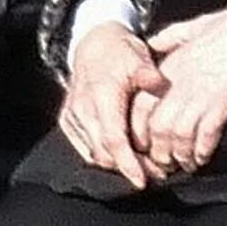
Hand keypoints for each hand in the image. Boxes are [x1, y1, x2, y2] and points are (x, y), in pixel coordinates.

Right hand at [59, 22, 168, 190]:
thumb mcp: (138, 56)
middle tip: (156, 173)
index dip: (128, 163)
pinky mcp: (68, 121)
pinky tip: (123, 157)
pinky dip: (103, 156)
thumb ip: (147, 73)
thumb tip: (159, 82)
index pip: (113, 139)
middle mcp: (83, 109)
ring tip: (143, 166)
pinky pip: (85, 149)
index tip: (144, 181)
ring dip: (117, 164)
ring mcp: (73, 116)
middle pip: (104, 154)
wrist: (92, 44)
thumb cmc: (121, 53)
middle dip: (129, 168)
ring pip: (94, 154)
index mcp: (101, 95)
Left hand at [143, 0, 226, 173]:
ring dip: (179, 155)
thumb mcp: (194, 25)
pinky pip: (205, 136)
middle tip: (163, 162)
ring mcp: (201, 94)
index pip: (140, 104)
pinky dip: (202, 151)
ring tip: (184, 164)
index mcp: (171, 64)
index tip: (146, 140)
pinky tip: (203, 157)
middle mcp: (181, 82)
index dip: (140, 128)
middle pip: (156, 126)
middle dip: (157, 150)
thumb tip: (155, 42)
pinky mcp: (223, 104)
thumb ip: (170, 37)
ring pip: (177, 136)